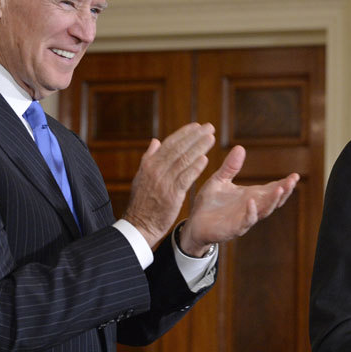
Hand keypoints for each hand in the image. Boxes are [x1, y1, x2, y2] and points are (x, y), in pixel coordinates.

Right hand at [122, 123, 215, 248]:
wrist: (139, 225)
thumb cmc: (142, 202)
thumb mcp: (141, 177)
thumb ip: (149, 158)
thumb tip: (156, 141)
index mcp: (149, 164)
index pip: (169, 143)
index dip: (184, 134)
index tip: (197, 126)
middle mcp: (156, 170)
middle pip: (178, 149)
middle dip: (195, 137)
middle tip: (210, 127)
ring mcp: (163, 182)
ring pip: (184, 160)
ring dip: (199, 148)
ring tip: (211, 138)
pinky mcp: (171, 195)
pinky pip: (185, 178)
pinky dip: (195, 168)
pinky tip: (205, 159)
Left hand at [180, 145, 299, 256]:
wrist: (195, 224)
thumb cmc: (209, 203)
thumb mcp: (220, 180)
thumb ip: (231, 166)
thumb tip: (240, 147)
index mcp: (251, 196)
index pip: (272, 189)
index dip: (284, 184)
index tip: (295, 175)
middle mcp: (251, 207)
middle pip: (273, 200)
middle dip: (284, 191)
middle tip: (292, 181)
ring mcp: (244, 218)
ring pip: (264, 211)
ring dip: (272, 201)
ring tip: (280, 190)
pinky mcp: (233, 228)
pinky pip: (245, 221)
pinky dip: (250, 212)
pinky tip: (252, 202)